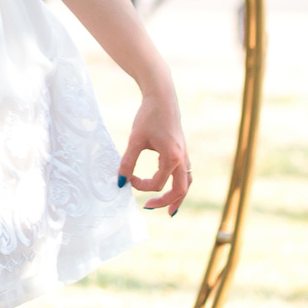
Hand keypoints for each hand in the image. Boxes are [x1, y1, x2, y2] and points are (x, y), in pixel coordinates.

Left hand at [121, 89, 191, 214]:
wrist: (162, 98)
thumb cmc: (148, 116)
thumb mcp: (135, 139)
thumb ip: (127, 161)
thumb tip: (120, 182)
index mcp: (172, 158)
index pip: (158, 183)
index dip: (141, 185)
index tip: (127, 177)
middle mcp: (183, 159)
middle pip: (181, 190)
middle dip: (166, 202)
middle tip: (149, 208)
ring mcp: (185, 156)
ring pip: (186, 183)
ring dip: (178, 196)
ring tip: (169, 209)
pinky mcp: (183, 151)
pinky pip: (185, 174)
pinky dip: (179, 184)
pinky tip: (169, 186)